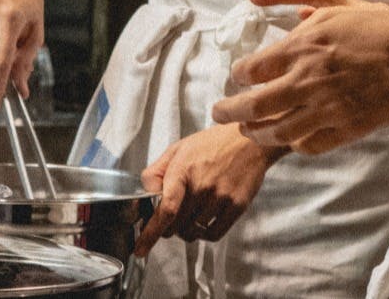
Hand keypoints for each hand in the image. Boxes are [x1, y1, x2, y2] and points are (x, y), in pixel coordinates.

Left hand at [133, 124, 287, 256]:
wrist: (248, 140)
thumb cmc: (212, 144)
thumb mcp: (178, 149)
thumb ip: (157, 171)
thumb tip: (146, 192)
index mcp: (183, 170)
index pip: (165, 210)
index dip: (150, 234)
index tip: (140, 249)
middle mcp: (202, 186)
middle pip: (176, 226)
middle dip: (168, 227)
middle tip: (172, 217)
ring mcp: (221, 197)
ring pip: (193, 232)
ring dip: (186, 230)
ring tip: (190, 215)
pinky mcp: (237, 206)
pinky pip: (213, 234)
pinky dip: (204, 234)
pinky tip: (204, 222)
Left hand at [212, 4, 388, 154]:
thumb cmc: (376, 31)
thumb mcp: (332, 15)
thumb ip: (298, 33)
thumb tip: (274, 49)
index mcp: (301, 50)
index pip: (249, 71)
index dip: (236, 76)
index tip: (236, 77)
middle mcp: (307, 82)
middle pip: (252, 107)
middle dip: (227, 111)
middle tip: (218, 112)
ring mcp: (325, 111)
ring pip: (275, 132)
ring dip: (254, 133)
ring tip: (247, 130)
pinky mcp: (344, 130)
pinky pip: (307, 145)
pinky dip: (291, 144)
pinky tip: (286, 137)